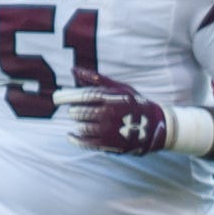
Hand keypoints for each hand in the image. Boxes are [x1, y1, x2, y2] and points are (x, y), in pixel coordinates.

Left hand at [53, 67, 169, 155]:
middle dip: (75, 111)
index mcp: (110, 98)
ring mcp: (107, 131)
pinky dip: (74, 138)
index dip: (66, 97)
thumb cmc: (134, 104)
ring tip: (85, 121)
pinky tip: (72, 135)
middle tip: (79, 110)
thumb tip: (73, 70)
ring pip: (80, 126)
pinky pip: (83, 142)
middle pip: (78, 112)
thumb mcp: (119, 88)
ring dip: (79, 123)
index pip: (81, 96)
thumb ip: (95, 78)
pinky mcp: (108, 145)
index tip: (57, 98)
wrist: (156, 128)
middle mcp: (108, 114)